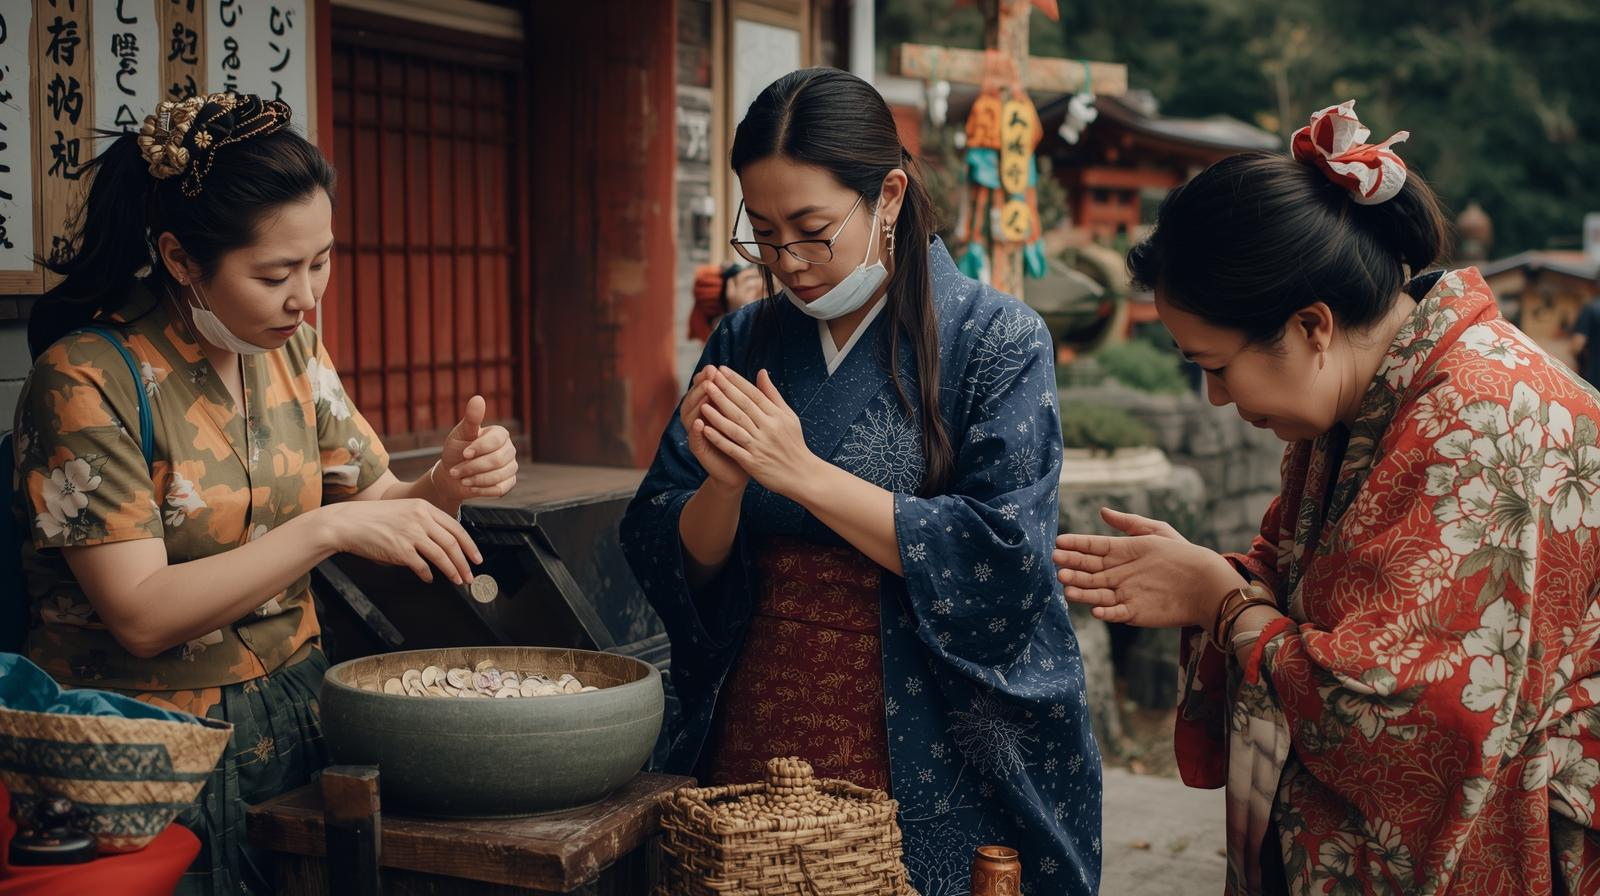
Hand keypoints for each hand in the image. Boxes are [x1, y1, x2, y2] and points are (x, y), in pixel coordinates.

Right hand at [319, 499, 481, 584]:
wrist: (348, 523)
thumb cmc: (374, 519)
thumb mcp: (404, 511)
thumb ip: (424, 523)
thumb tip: (443, 545)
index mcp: (424, 508)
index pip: (455, 528)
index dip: (469, 545)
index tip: (476, 558)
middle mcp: (420, 519)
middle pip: (452, 543)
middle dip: (465, 562)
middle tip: (470, 576)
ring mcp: (411, 534)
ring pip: (441, 555)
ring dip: (452, 571)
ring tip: (457, 580)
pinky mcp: (400, 550)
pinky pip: (421, 566)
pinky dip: (428, 574)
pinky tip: (429, 578)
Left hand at [435, 395, 517, 501]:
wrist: (452, 475)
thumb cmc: (456, 451)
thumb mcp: (460, 434)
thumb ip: (471, 419)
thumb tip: (478, 398)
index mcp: (500, 434)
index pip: (496, 440)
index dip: (480, 448)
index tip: (464, 453)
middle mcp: (509, 449)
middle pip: (497, 460)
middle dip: (473, 467)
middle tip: (456, 471)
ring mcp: (511, 467)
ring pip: (498, 476)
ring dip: (476, 479)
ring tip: (462, 478)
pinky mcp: (509, 483)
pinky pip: (500, 489)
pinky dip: (482, 490)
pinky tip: (471, 486)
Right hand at [682, 366, 748, 491]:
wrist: (740, 471)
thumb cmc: (747, 441)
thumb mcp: (751, 416)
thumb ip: (752, 396)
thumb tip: (762, 371)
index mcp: (713, 408)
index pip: (707, 388)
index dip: (712, 378)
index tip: (719, 367)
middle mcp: (701, 418)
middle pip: (696, 397)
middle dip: (703, 384)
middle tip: (709, 373)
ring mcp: (698, 433)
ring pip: (691, 414)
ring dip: (697, 401)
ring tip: (705, 391)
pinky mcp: (698, 449)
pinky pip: (694, 438)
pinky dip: (695, 429)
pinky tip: (699, 421)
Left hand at [698, 366, 819, 499]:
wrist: (802, 475)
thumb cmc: (793, 443)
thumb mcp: (788, 416)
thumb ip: (772, 394)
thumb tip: (761, 372)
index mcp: (776, 416)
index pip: (754, 395)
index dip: (736, 382)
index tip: (721, 370)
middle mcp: (768, 429)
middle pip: (742, 407)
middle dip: (724, 392)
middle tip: (708, 378)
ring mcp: (759, 446)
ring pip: (735, 426)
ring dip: (718, 413)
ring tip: (703, 401)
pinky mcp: (753, 462)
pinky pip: (732, 448)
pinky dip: (719, 439)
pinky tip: (705, 429)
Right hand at [1053, 506, 1242, 627]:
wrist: (1206, 583)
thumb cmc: (1182, 554)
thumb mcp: (1157, 532)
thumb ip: (1129, 523)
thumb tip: (1103, 511)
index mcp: (1121, 553)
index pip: (1092, 547)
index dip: (1076, 544)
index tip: (1059, 542)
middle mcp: (1118, 574)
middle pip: (1089, 571)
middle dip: (1072, 566)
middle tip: (1057, 563)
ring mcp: (1124, 594)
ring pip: (1095, 592)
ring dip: (1080, 590)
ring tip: (1066, 585)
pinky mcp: (1133, 612)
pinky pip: (1115, 612)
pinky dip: (1105, 612)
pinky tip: (1095, 609)